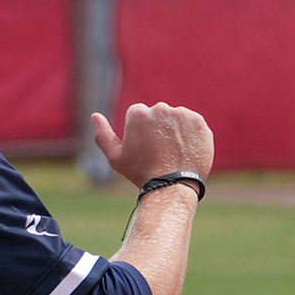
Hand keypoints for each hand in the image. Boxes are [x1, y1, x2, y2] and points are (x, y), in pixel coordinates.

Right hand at [94, 102, 214, 182]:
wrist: (172, 186)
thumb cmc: (141, 173)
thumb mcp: (115, 157)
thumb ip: (103, 134)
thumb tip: (95, 115)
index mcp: (139, 113)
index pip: (139, 115)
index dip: (141, 133)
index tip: (145, 148)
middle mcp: (160, 108)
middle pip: (158, 115)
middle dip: (158, 129)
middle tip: (160, 151)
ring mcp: (182, 114)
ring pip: (176, 119)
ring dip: (174, 131)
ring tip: (173, 152)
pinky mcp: (199, 123)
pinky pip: (193, 124)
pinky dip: (190, 135)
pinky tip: (185, 150)